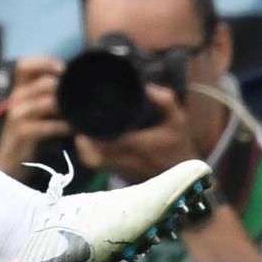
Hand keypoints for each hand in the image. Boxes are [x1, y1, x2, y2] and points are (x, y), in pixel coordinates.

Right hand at [0, 56, 70, 178]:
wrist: (11, 156)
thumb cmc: (29, 127)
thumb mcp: (35, 105)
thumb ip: (48, 92)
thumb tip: (74, 78)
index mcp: (19, 87)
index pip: (25, 65)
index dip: (45, 62)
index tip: (64, 69)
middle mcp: (16, 97)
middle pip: (45, 83)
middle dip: (65, 89)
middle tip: (81, 95)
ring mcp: (18, 115)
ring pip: (49, 102)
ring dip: (67, 107)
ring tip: (79, 112)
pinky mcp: (23, 132)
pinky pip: (49, 126)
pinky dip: (64, 126)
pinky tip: (72, 128)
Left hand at [76, 82, 198, 183]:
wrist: (182, 174)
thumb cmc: (178, 144)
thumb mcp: (178, 120)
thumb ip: (166, 102)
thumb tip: (149, 87)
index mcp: (137, 144)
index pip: (106, 137)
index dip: (92, 126)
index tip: (86, 109)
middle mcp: (124, 159)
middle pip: (92, 148)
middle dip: (84, 133)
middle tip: (79, 114)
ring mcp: (119, 168)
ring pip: (91, 158)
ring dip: (84, 143)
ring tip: (82, 124)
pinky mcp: (118, 172)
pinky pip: (96, 163)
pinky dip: (89, 152)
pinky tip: (89, 137)